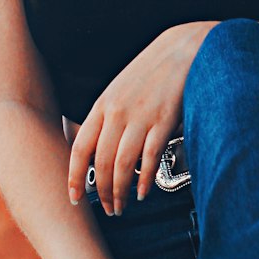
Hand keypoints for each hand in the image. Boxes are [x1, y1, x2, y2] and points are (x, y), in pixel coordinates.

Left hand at [67, 20, 216, 215]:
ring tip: (121, 206)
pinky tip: (142, 191)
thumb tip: (92, 148)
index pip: (80, 148)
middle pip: (102, 163)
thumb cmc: (151, 72)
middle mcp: (117, 112)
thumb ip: (105, 117)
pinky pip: (150, 157)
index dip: (74, 177)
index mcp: (102, 105)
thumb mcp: (119, 90)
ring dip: (120, 191)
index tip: (74, 198)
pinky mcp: (165, 120)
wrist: (184, 49)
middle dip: (101, 192)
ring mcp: (141, 117)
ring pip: (123, 164)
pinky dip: (144, 179)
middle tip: (107, 209)